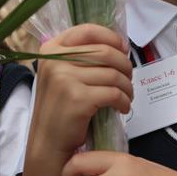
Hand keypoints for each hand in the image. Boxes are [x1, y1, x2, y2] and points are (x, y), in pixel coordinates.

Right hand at [29, 24, 132, 157]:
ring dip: (127, 86)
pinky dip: (124, 101)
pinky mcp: (77, 98)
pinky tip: (122, 107)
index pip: (87, 31)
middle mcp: (55, 61)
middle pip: (105, 52)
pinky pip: (114, 93)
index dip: (111, 38)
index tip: (123, 49)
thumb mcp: (62, 75)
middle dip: (125, 65)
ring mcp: (64, 79)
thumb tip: (119, 46)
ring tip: (127, 96)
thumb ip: (80, 58)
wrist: (48, 144)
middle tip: (129, 78)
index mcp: (50, 50)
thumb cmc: (60, 109)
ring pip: (113, 74)